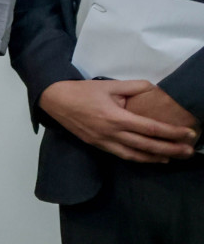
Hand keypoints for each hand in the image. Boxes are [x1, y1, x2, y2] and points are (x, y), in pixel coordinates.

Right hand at [40, 79, 196, 162]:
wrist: (55, 101)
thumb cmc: (83, 91)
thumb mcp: (110, 85)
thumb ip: (135, 87)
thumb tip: (156, 90)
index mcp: (116, 117)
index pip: (150, 128)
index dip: (171, 133)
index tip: (188, 133)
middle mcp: (111, 133)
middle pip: (146, 145)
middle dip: (170, 149)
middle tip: (188, 151)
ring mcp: (104, 142)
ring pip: (135, 155)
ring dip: (156, 158)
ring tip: (173, 158)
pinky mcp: (98, 145)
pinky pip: (122, 155)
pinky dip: (139, 158)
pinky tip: (150, 158)